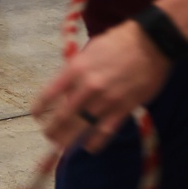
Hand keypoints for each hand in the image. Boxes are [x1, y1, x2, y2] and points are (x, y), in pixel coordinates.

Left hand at [32, 22, 171, 152]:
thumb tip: (68, 89)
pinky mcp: (124, 109)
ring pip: (82, 127)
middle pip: (63, 116)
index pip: (50, 93)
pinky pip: (105, 132)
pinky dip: (95, 143)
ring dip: (69, 139)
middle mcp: (88, 86)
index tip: (35, 115)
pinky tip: (89, 147)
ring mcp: (106, 100)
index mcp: (76, 68)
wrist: (152, 43)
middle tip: (49, 136)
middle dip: (52, 130)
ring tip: (62, 145)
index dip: (39, 108)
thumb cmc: (120, 41)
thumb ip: (78, 70)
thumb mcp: (91, 50)